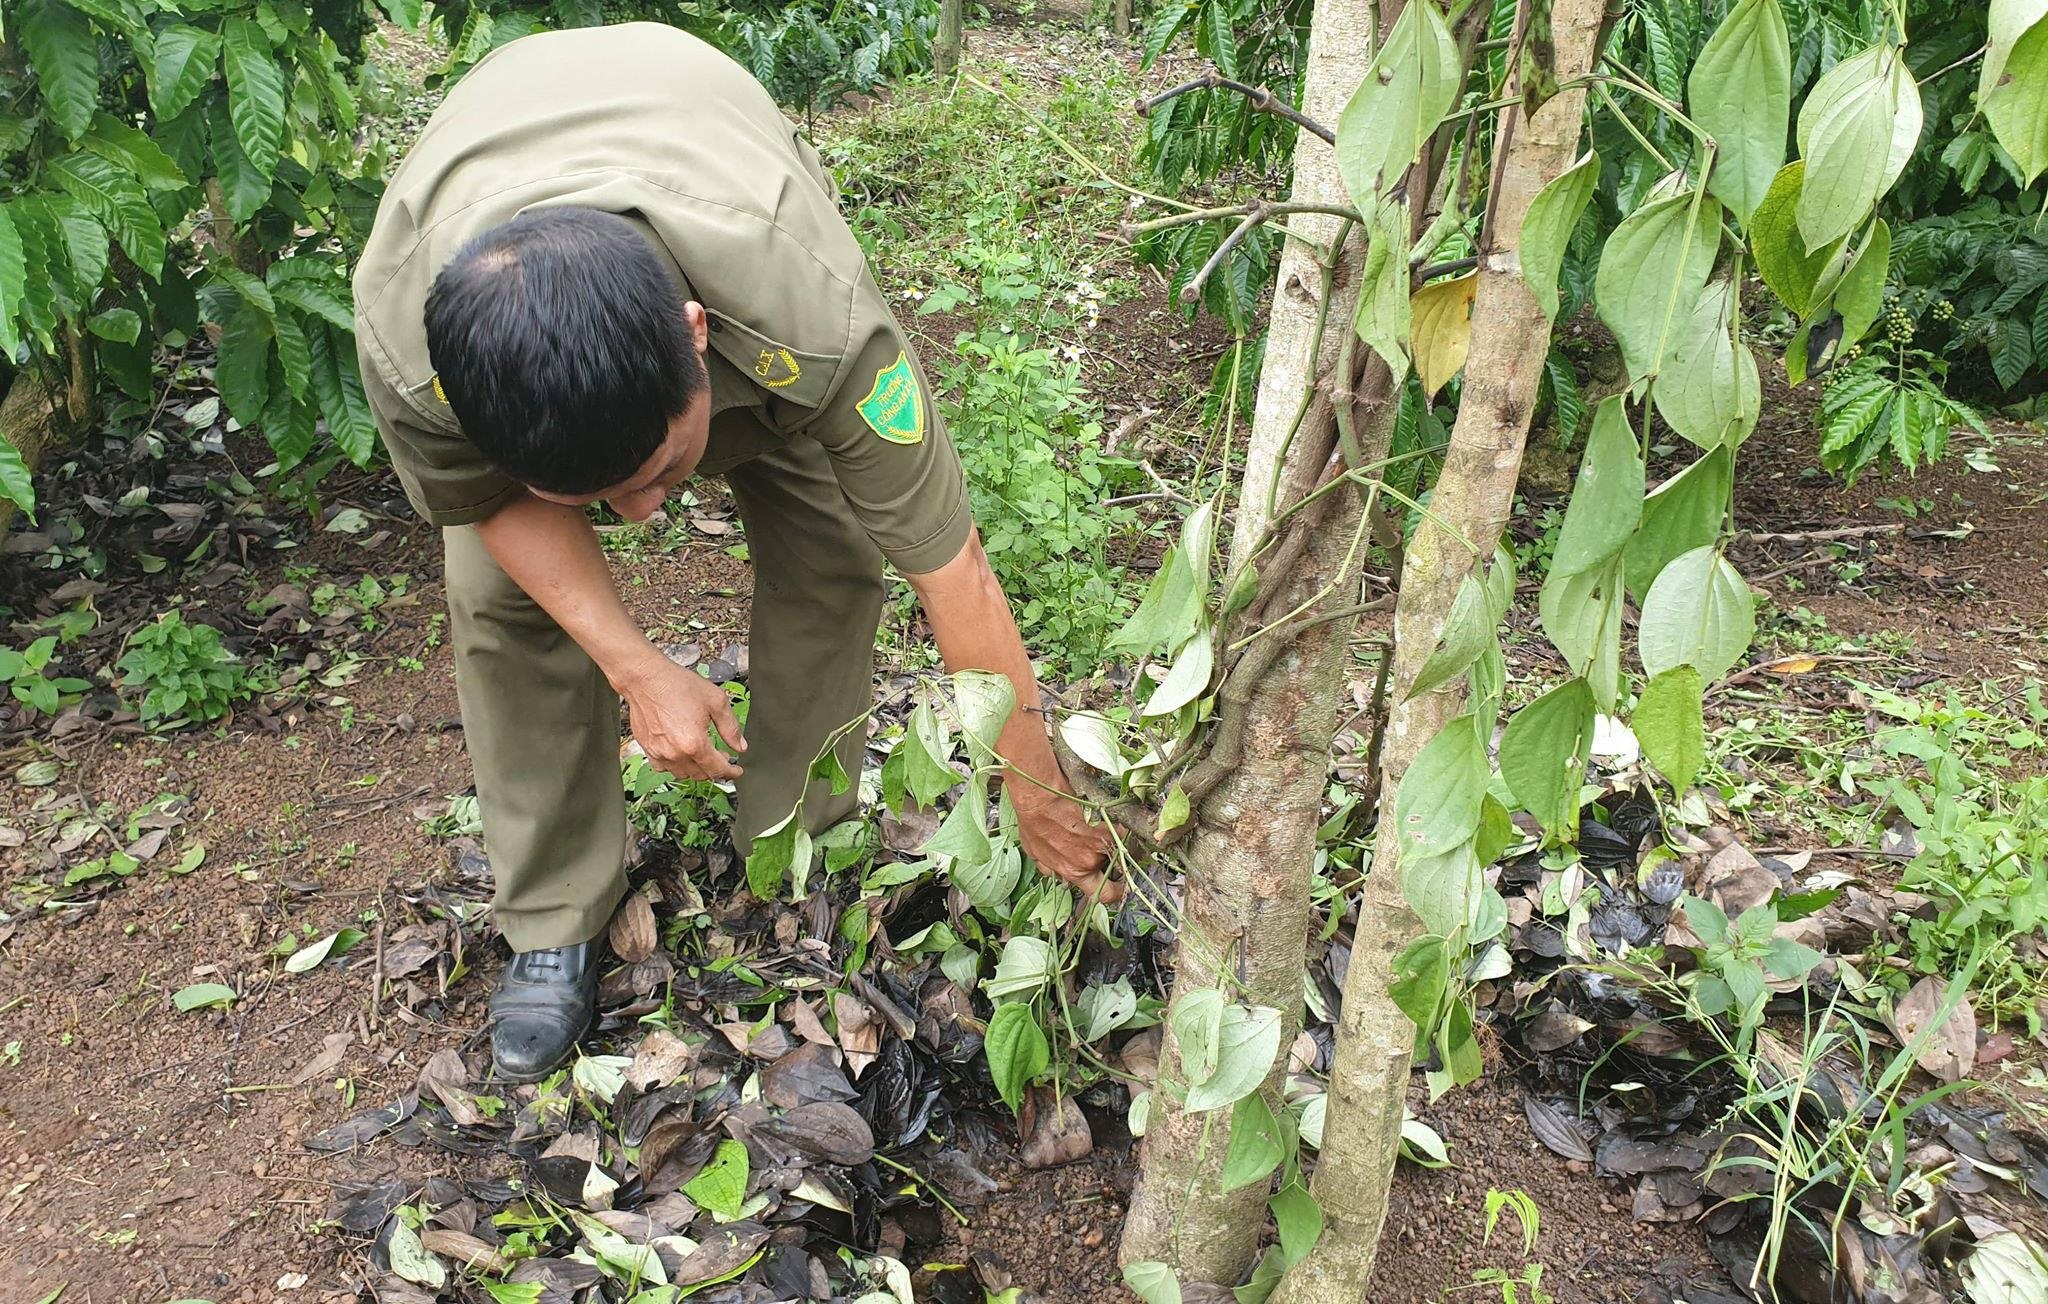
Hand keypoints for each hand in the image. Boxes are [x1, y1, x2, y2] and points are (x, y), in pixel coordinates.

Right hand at [615, 653, 745, 781]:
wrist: (645, 678)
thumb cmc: (677, 685)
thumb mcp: (715, 701)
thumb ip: (730, 727)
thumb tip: (740, 746)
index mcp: (694, 743)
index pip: (717, 769)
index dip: (731, 772)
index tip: (737, 770)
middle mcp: (676, 753)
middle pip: (701, 775)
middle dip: (715, 769)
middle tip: (723, 756)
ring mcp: (659, 753)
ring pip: (683, 774)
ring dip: (697, 769)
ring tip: (703, 754)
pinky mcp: (647, 749)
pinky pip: (664, 768)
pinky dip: (676, 765)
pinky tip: (681, 753)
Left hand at [1011, 782, 1120, 903]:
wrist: (1040, 801)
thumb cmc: (1034, 823)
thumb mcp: (1036, 853)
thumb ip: (1052, 869)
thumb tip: (1062, 877)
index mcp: (1073, 872)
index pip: (1102, 895)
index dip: (1114, 892)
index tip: (1117, 886)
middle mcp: (1088, 864)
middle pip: (1110, 869)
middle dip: (1112, 864)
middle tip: (1104, 853)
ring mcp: (1097, 847)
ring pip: (1113, 849)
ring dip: (1108, 842)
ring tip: (1094, 829)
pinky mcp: (1104, 828)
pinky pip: (1117, 831)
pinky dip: (1113, 825)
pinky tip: (1103, 819)